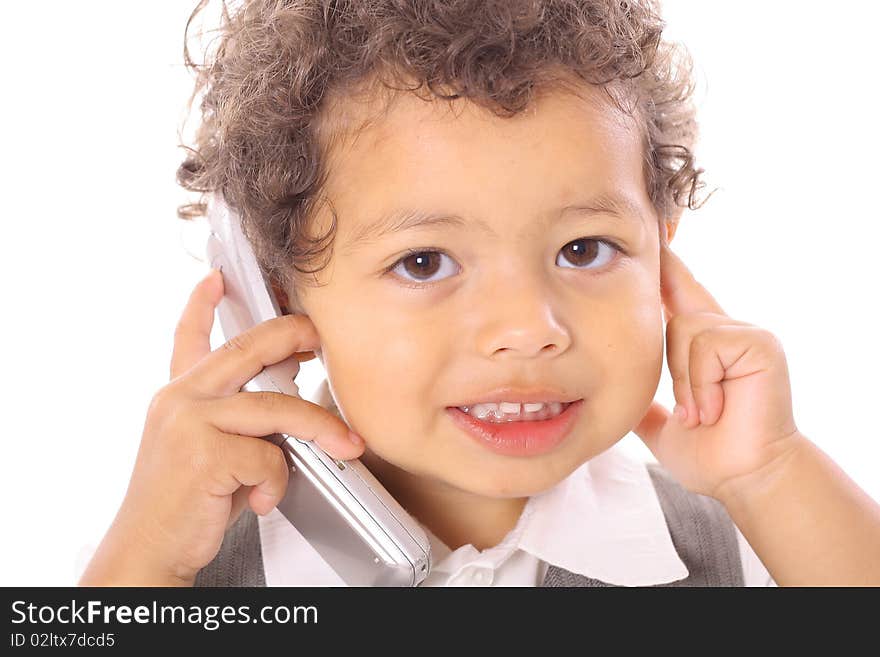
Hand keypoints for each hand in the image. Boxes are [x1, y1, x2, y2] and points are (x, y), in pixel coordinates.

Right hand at [79, 268, 363, 585]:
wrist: (146, 551)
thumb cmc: (185, 505)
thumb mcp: (207, 451)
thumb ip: (236, 422)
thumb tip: (292, 406)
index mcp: (179, 396)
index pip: (188, 340)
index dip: (201, 305)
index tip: (217, 278)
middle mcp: (179, 400)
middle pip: (247, 350)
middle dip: (292, 335)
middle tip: (321, 335)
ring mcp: (189, 423)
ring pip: (276, 407)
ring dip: (320, 428)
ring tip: (347, 446)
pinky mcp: (204, 454)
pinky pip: (269, 458)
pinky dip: (277, 483)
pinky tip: (260, 501)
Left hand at [633, 241, 802, 501]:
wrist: (743, 478)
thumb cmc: (709, 453)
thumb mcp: (660, 421)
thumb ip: (639, 400)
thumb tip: (607, 393)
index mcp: (698, 343)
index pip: (674, 289)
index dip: (660, 262)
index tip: (649, 226)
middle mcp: (721, 328)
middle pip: (672, 304)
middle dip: (666, 340)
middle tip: (684, 393)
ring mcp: (743, 332)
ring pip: (682, 330)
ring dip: (682, 383)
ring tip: (699, 413)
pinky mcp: (757, 342)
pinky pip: (704, 346)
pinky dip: (699, 384)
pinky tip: (712, 410)